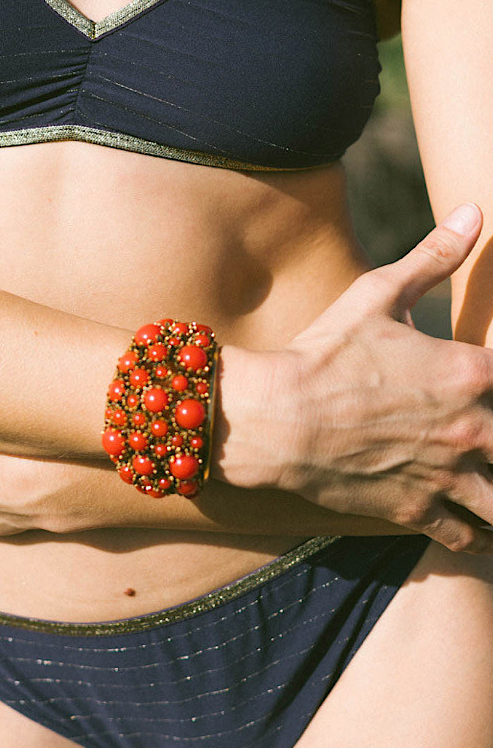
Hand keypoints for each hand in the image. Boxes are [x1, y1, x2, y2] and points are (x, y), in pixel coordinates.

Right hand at [217, 203, 492, 552]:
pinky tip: (477, 527)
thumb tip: (476, 213)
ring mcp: (444, 476)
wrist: (276, 417)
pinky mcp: (414, 510)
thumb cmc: (325, 350)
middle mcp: (469, 428)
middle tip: (489, 434)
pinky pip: (466, 534)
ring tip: (491, 487)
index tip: (492, 380)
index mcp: (468, 372)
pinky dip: (476, 533)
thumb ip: (434, 256)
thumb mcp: (378, 294)